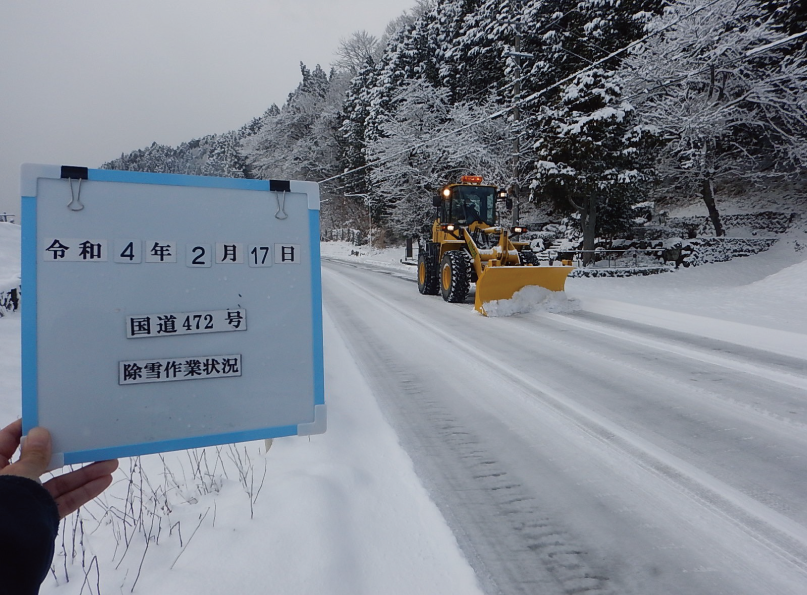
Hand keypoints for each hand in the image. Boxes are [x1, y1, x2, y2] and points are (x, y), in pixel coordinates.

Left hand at [0, 419, 117, 517]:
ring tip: (110, 464)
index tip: (52, 418)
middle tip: (89, 441)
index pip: (7, 440)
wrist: (4, 553)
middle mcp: (8, 484)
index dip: (29, 428)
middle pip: (39, 462)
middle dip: (68, 453)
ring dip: (83, 473)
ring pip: (56, 482)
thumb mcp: (18, 475)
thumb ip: (33, 455)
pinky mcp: (39, 517)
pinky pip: (61, 501)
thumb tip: (41, 432)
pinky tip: (103, 481)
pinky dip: (82, 492)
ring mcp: (24, 502)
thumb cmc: (4, 508)